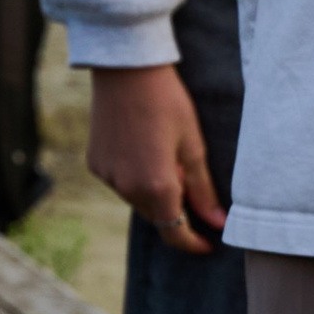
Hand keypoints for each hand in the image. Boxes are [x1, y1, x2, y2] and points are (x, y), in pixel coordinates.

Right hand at [86, 61, 224, 251]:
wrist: (126, 70)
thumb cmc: (167, 102)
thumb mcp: (193, 144)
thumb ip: (203, 189)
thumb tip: (218, 222)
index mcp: (156, 185)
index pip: (175, 232)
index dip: (193, 242)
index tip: (209, 242)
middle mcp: (127, 187)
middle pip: (156, 215)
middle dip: (175, 208)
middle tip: (190, 177)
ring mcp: (107, 176)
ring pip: (137, 199)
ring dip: (154, 190)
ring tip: (166, 154)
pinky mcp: (95, 163)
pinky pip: (120, 182)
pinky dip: (135, 177)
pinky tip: (143, 148)